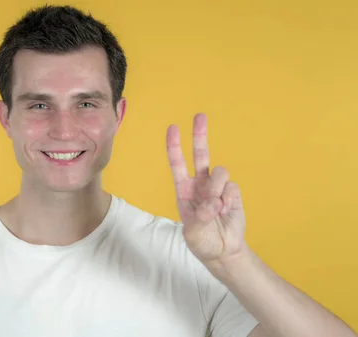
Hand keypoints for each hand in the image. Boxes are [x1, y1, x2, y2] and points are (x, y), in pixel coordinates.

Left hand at [166, 113, 247, 265]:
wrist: (222, 250)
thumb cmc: (201, 240)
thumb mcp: (193, 232)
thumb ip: (201, 217)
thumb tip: (213, 202)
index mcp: (184, 190)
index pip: (178, 164)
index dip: (174, 146)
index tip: (173, 128)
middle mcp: (200, 184)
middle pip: (200, 154)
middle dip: (199, 135)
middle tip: (200, 116)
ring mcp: (217, 187)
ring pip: (219, 172)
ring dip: (217, 189)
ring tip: (216, 207)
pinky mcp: (232, 193)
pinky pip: (232, 187)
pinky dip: (229, 199)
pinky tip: (226, 210)